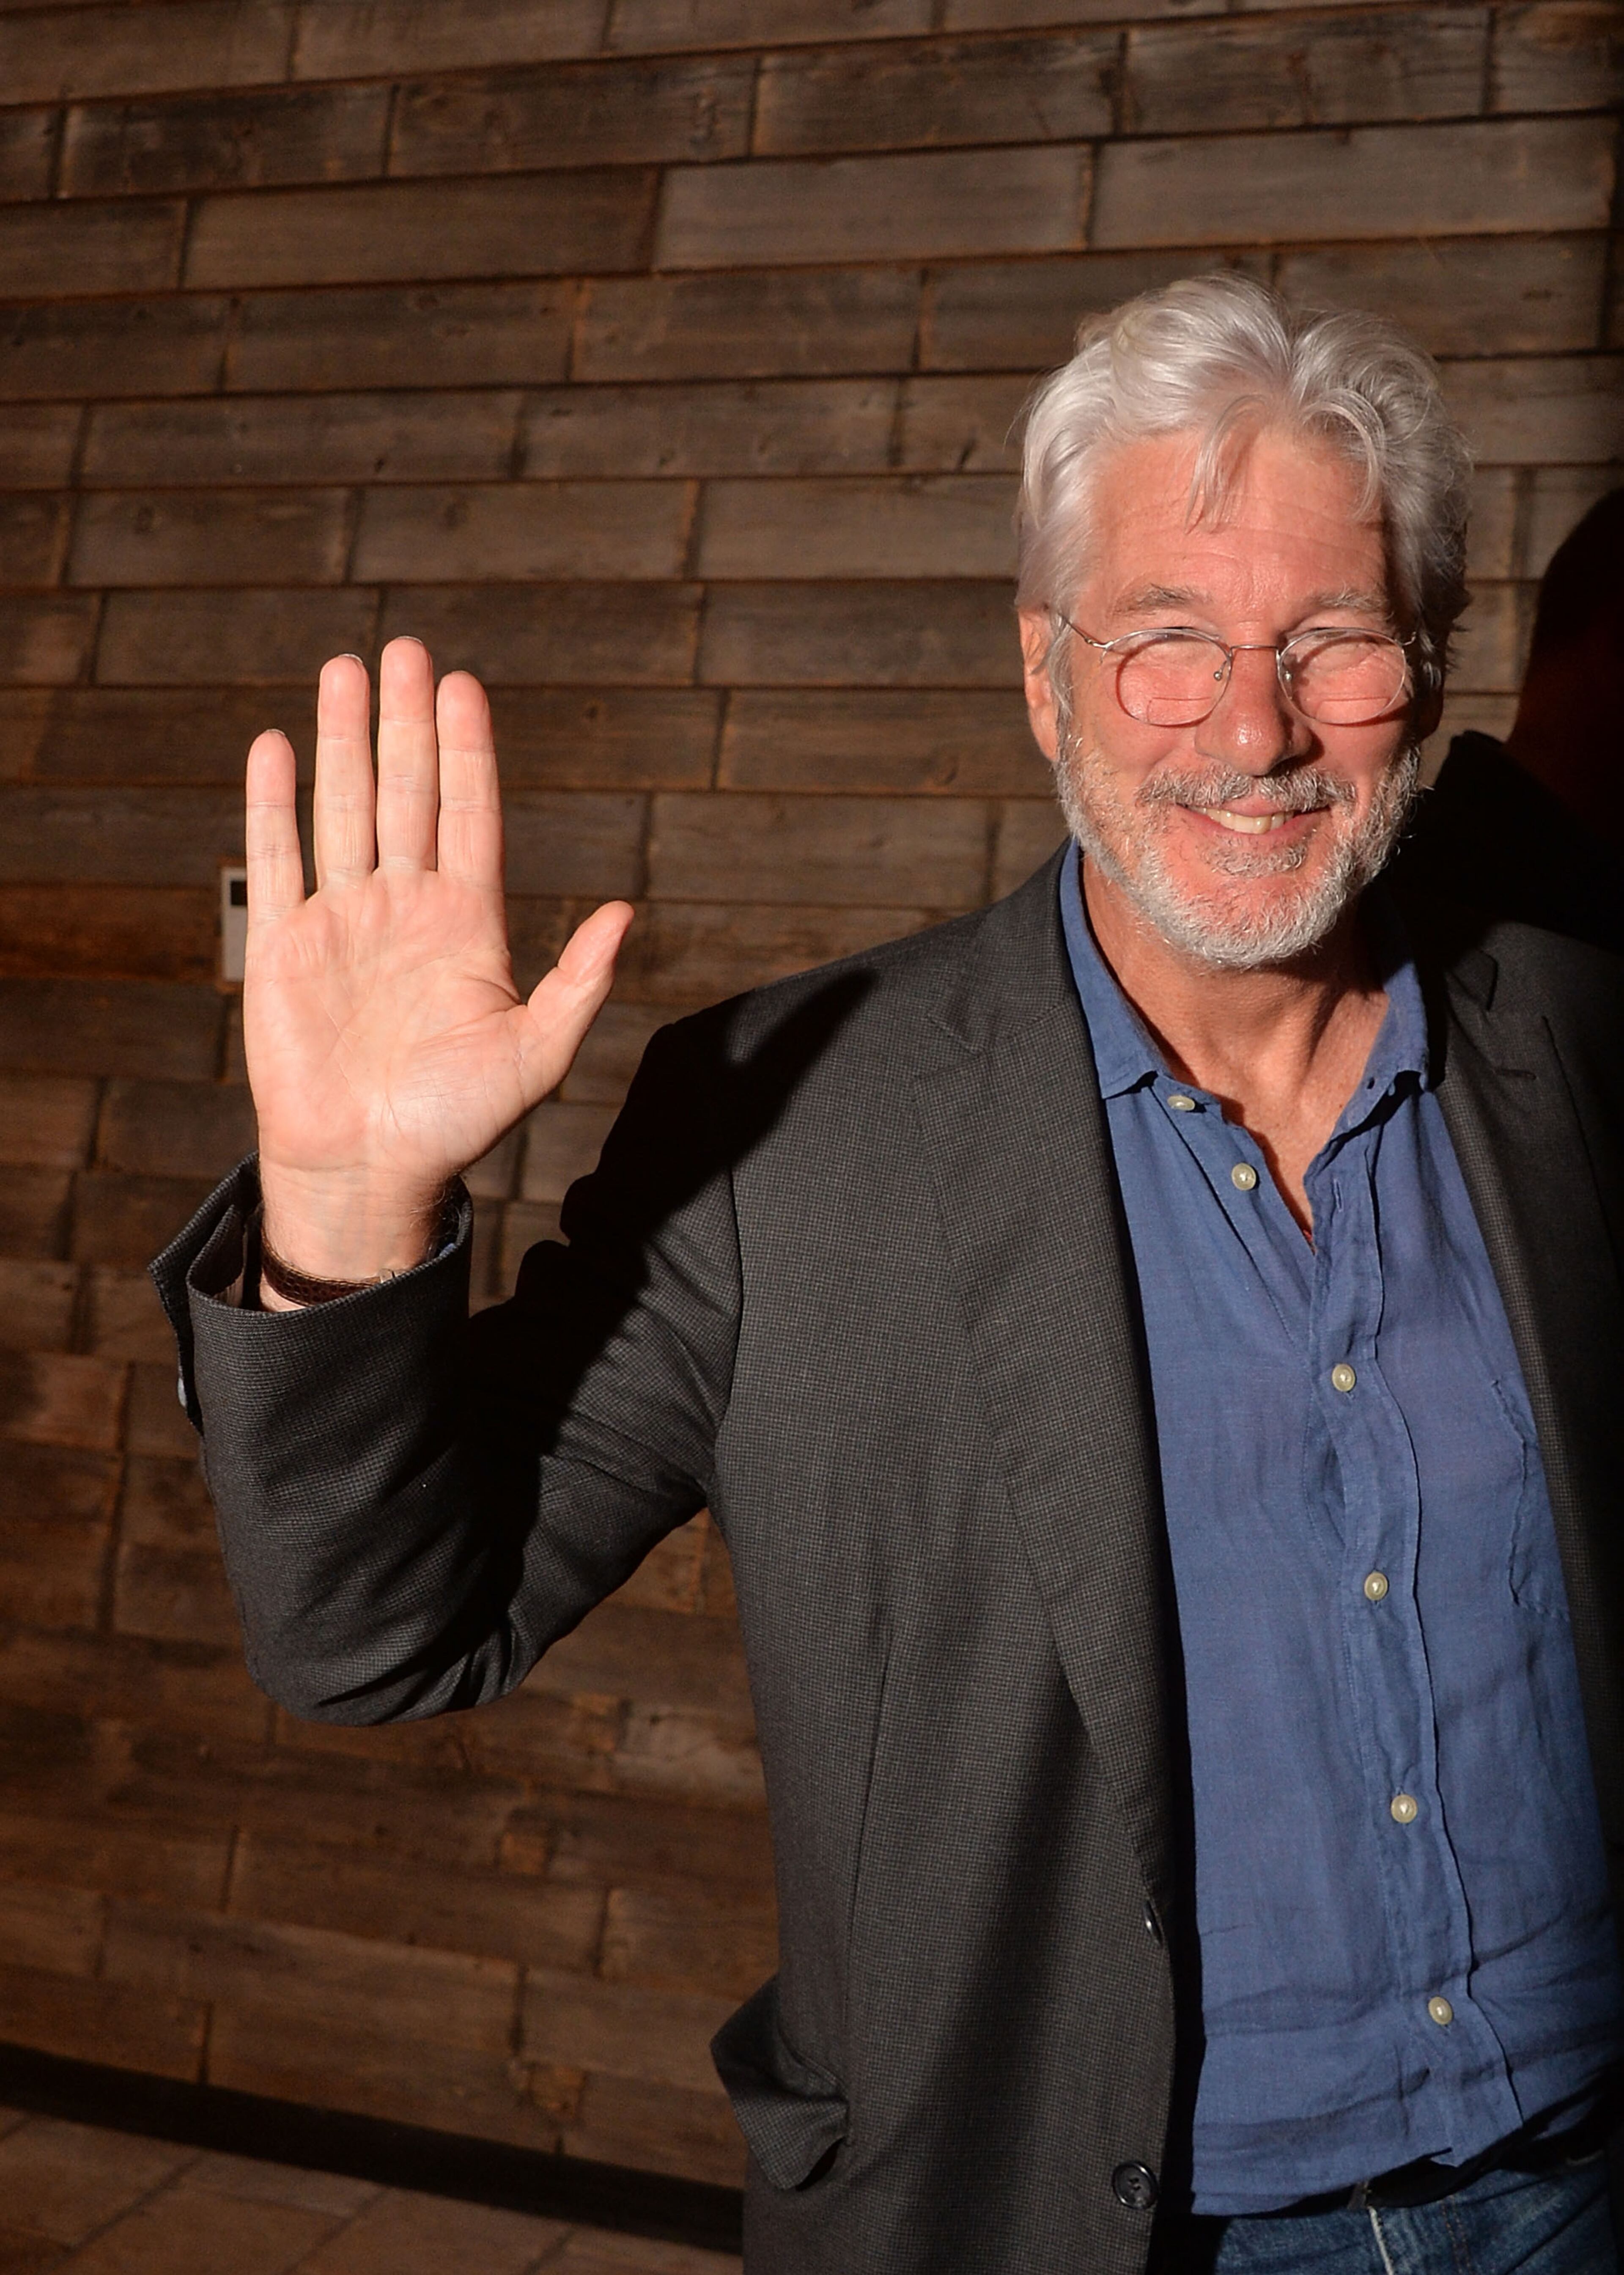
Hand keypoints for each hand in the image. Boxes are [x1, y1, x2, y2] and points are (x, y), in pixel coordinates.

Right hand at [244, 636, 632, 1288]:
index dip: (468, 749)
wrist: (371, 1168)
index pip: (471, 814)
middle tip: (406, 649)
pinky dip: (273, 804)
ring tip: (347, 670)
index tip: (463, 684)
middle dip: (406, 722)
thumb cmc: (457, 1121)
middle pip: (408, 792)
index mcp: (468, 924)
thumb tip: (628, 913)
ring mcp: (343, 921)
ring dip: (342, 740)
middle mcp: (406, 908)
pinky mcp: (283, 945)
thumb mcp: (539, 1053)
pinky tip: (276, 746)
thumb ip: (581, 981)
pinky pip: (277, 860)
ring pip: (343, 809)